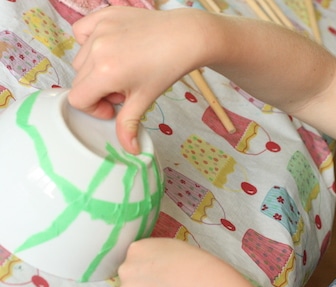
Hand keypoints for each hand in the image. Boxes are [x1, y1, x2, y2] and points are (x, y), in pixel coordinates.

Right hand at [69, 7, 207, 153]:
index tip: (114, 107)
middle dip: (99, 90)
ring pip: (80, 58)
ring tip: (123, 70)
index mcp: (106, 72)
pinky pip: (82, 32)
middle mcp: (98, 49)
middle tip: (124, 89)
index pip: (78, 99)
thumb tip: (129, 150)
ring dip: (95, 69)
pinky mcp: (104, 15)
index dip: (95, 108)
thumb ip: (129, 124)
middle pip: (80, 80)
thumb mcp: (145, 99)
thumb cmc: (167, 68)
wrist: (185, 37)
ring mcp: (100, 29)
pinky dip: (90, 43)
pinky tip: (111, 49)